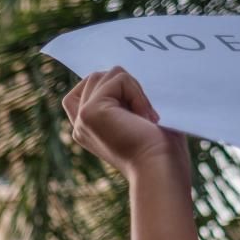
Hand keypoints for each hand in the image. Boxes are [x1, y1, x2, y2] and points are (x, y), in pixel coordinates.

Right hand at [62, 67, 188, 179]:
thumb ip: (121, 99)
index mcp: (87, 129)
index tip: (133, 110)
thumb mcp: (136, 118)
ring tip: (143, 117)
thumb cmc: (160, 148)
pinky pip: (119, 79)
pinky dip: (138, 93)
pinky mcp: (90, 112)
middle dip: (124, 85)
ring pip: (106, 75)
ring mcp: (82, 118)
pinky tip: (144, 117)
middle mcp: (79, 124)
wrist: (160, 167)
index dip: (109, 87)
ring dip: (133, 89)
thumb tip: (118, 71)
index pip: (84, 90)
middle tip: (142, 115)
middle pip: (96, 77)